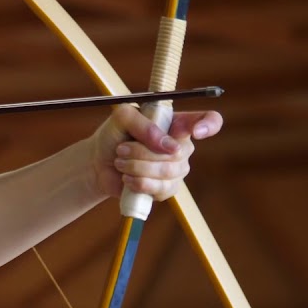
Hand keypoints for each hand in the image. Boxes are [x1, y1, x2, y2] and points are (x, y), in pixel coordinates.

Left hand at [87, 106, 222, 200]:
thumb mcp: (122, 118)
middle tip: (121, 149)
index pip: (208, 121)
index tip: (194, 132)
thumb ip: (142, 122)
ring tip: (120, 162)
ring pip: (167, 171)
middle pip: (178, 152)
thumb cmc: (113, 136)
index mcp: (176, 123)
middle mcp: (182, 146)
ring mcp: (176, 169)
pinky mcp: (166, 189)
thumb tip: (166, 144)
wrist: (98, 164)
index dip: (209, 125)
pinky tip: (127, 179)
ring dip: (137, 167)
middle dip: (143, 152)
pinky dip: (139, 183)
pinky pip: (161, 189)